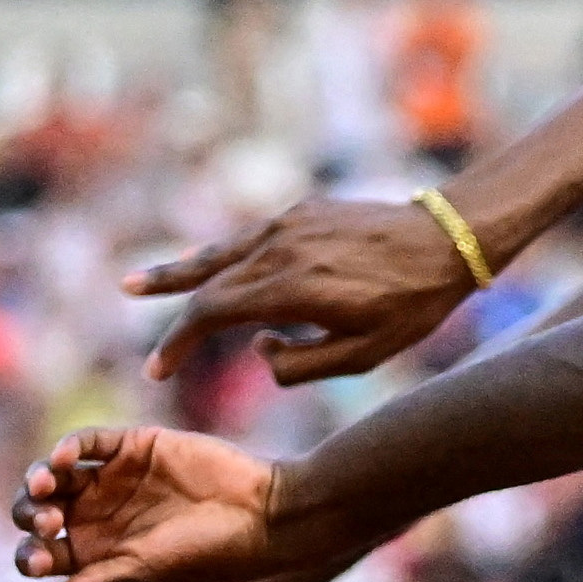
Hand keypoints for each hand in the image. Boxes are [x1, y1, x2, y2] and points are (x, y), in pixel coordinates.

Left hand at [15, 427, 289, 581]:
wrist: (256, 514)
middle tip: (52, 522)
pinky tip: (65, 458)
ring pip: (55, 474)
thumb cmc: (204, 555)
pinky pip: (88, 442)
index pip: (44, 553)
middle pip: (40, 512)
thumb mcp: (141, 575)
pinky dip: (69, 446)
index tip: (43, 558)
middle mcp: (98, 517)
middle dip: (32, 516)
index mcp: (96, 555)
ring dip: (40, 478)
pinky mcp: (132, 447)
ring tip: (47, 484)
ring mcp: (112, 480)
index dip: (31, 555)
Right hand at [127, 193, 483, 389]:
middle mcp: (280, 249)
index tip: (158, 371)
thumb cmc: (412, 307)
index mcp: (291, 288)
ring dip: (178, 274)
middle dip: (172, 318)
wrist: (448, 239)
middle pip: (207, 285)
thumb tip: (257, 347)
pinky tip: (203, 266)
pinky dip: (219, 257)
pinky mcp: (301, 210)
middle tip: (147, 351)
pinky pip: (249, 240)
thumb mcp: (362, 356)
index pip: (211, 314)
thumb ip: (299, 365)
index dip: (177, 343)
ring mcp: (288, 223)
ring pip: (220, 254)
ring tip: (134, 286)